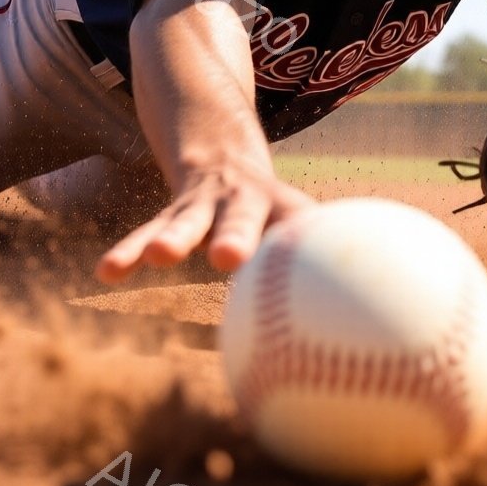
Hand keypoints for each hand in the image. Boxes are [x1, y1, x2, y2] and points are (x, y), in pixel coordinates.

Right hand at [95, 158, 315, 283]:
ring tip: (154, 256)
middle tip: (229, 259)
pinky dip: (127, 251)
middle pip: (243, 216)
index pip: (304, 223)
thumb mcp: (303, 226)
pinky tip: (105, 273)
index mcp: (286, 208)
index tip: (322, 263)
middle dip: (235, 235)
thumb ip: (330, 270)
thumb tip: (380, 342)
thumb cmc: (276, 211)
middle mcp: (247, 200)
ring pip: (186, 219)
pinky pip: (146, 231)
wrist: (222, 143)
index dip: (314, 238)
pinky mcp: (174, 210)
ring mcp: (206, 201)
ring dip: (171, 237)